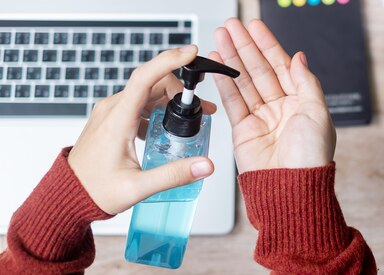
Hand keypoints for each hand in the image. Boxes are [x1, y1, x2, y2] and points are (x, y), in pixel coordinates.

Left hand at [68, 46, 215, 214]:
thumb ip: (174, 175)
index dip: (169, 61)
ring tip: (188, 121)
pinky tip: (165, 129)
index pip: (145, 77)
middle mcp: (112, 109)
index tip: (190, 53)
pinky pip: (138, 103)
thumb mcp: (138, 187)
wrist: (68, 194)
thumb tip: (204, 165)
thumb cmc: (95, 190)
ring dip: (170, 100)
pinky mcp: (112, 118)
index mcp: (118, 119)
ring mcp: (111, 112)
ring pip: (147, 92)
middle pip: (152, 83)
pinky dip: (157, 108)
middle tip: (200, 110)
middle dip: (180, 91)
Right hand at [210, 19, 335, 172]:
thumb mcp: (317, 114)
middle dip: (244, 46)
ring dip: (231, 59)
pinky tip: (217, 65)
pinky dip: (224, 82)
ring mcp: (261, 118)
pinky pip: (233, 100)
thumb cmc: (311, 158)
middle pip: (260, 70)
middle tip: (231, 26)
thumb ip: (306, 82)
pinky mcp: (243, 130)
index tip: (255, 27)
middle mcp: (281, 108)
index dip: (268, 45)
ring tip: (219, 38)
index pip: (282, 66)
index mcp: (302, 102)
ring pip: (243, 81)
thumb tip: (299, 57)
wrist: (291, 189)